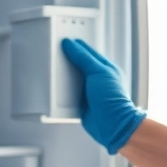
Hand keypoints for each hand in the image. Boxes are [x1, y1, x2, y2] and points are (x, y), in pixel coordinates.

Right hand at [60, 38, 146, 154]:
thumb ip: (84, 58)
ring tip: (54, 68)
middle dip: (69, 59)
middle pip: (80, 65)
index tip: (65, 41)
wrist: (111, 125)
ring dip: (64, 75)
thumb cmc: (113, 99)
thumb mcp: (98, 72)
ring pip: (73, 79)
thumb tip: (72, 46)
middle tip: (57, 52)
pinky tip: (56, 88)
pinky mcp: (82, 103)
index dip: (76, 46)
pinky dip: (62, 91)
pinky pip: (69, 94)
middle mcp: (97, 79)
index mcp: (105, 68)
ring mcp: (89, 91)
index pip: (88, 52)